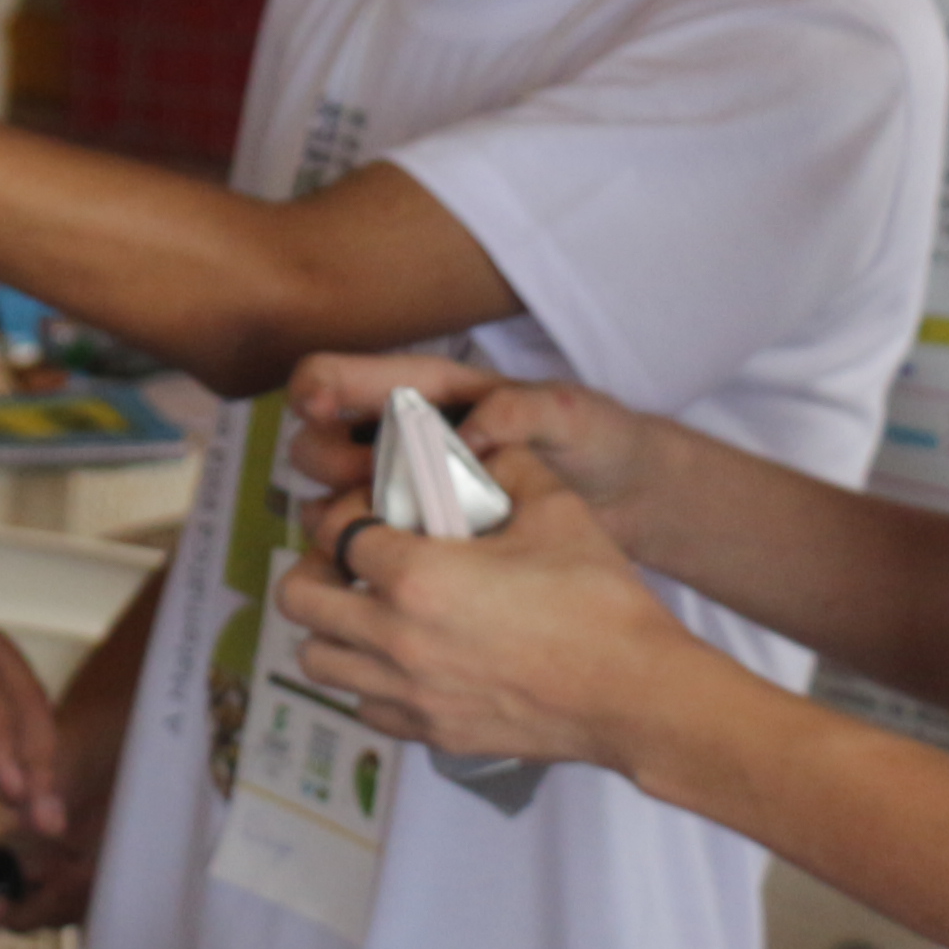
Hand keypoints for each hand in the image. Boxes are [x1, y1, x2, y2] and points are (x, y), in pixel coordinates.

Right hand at [0, 661, 124, 930]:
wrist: (119, 755)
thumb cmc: (52, 760)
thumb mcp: (2, 798)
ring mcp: (17, 876)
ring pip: (10, 921)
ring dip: (40, 902)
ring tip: (67, 864)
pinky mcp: (55, 887)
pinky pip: (52, 915)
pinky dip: (69, 897)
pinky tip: (83, 866)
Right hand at [275, 348, 666, 529]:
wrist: (632, 499)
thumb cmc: (599, 440)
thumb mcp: (569, 415)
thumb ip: (520, 411)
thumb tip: (468, 432)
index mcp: (427, 394)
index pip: (339, 378)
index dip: (317, 389)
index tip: (323, 411)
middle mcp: (400, 441)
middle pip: (316, 444)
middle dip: (328, 464)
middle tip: (370, 485)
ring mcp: (406, 493)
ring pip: (329, 500)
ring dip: (337, 517)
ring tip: (383, 532)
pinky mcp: (419, 541)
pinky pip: (362, 548)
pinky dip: (359, 559)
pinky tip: (389, 569)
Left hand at [275, 443, 708, 773]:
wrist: (637, 694)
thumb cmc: (601, 606)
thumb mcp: (558, 510)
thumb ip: (509, 466)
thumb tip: (483, 448)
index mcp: (417, 577)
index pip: (336, 531)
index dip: (346, 510)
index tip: (369, 508)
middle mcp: (396, 638)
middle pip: (298, 597)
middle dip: (313, 567)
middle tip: (347, 559)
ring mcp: (409, 692)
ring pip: (316, 659)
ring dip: (331, 627)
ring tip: (366, 609)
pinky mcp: (430, 731)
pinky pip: (363, 705)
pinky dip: (366, 680)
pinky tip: (401, 659)